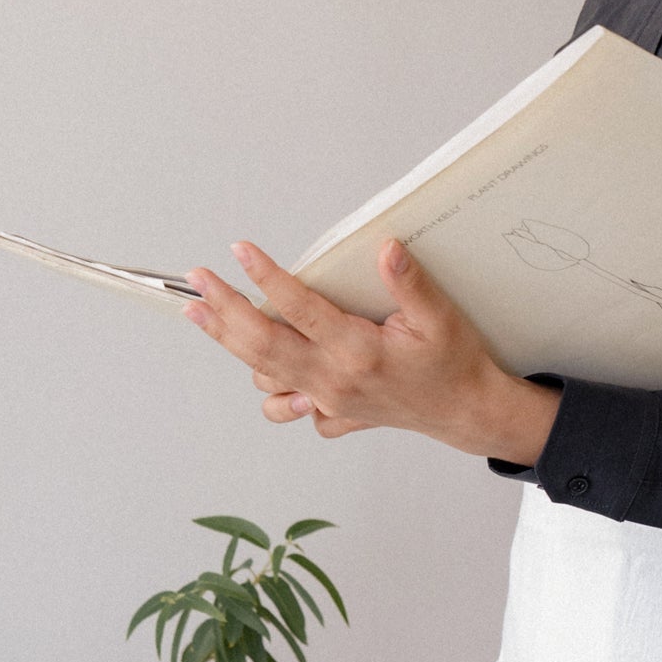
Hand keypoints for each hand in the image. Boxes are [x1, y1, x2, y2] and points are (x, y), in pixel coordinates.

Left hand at [181, 239, 560, 462]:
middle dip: (223, 311)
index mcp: (359, 352)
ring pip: (263, 375)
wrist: (465, 412)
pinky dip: (267, 386)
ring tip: (206, 312)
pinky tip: (260, 362)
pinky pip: (283, 404)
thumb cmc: (454, 363)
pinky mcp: (330, 413)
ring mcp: (327, 400)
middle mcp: (333, 379)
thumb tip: (386, 248)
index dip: (266, 277)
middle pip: (261, 346)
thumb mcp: (440, 318)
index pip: (300, 310)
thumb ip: (410, 284)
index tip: (240, 250)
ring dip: (233, 344)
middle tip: (197, 282)